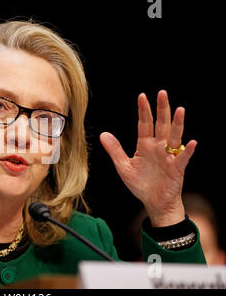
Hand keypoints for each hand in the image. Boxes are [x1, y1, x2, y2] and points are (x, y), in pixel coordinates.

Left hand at [100, 90, 196, 226]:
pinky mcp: (177, 169)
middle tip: (162, 93)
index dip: (144, 111)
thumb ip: (115, 150)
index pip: (145, 124)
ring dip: (177, 124)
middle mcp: (158, 148)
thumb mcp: (123, 166)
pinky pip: (183, 158)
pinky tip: (192, 142)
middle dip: (161, 109)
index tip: (142, 96)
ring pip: (174, 137)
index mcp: (145, 146)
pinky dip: (188, 151)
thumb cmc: (140, 184)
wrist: (154, 202)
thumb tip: (103, 134)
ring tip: (180, 110)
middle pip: (161, 125)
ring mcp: (169, 157)